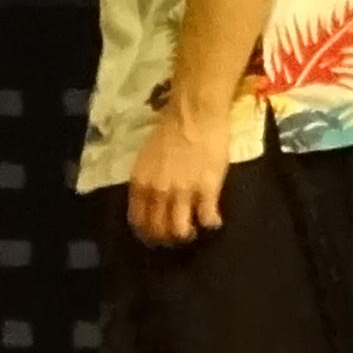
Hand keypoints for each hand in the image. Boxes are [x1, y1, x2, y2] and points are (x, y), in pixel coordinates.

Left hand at [128, 105, 238, 244]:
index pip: (138, 221)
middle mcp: (158, 192)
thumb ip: (148, 182)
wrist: (194, 114)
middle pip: (158, 230)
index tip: (157, 235)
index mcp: (140, 184)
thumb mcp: (147, 160)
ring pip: (180, 231)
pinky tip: (214, 219)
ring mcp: (182, 193)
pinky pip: (207, 219)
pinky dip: (211, 224)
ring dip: (188, 234)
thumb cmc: (170, 130)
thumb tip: (152, 201)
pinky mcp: (207, 190)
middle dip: (167, 239)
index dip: (148, 233)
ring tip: (195, 229)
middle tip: (178, 235)